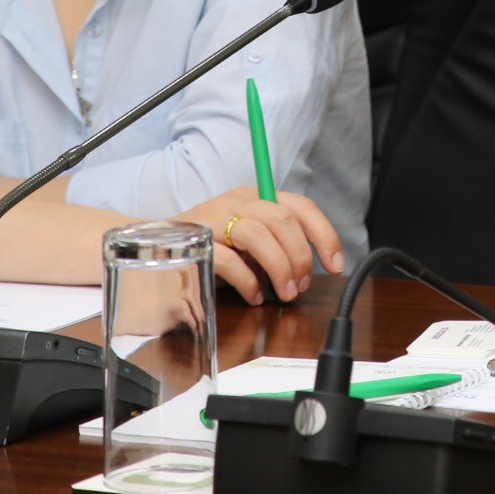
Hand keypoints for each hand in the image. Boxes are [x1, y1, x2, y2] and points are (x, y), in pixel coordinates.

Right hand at [180, 189, 344, 305]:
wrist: (159, 244)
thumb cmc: (210, 244)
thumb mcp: (248, 240)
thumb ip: (275, 245)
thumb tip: (305, 271)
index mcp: (258, 198)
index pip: (301, 206)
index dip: (324, 234)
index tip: (335, 264)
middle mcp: (240, 202)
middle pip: (283, 219)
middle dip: (300, 256)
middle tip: (301, 285)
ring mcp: (217, 217)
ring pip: (260, 234)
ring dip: (279, 267)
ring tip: (283, 292)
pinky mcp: (198, 240)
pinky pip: (230, 259)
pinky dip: (248, 282)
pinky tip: (254, 295)